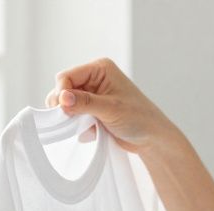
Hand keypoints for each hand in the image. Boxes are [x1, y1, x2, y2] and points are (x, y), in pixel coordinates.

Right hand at [43, 57, 181, 154]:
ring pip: (67, 106)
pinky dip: (80, 127)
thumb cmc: (140, 118)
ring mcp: (92, 96)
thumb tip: (62, 98)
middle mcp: (94, 79)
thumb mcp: (111, 108)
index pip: (67, 77)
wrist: (152, 139)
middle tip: (73, 120)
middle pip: (63, 90)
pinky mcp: (92, 111)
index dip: (62, 93)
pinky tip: (95, 131)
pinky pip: (74, 118)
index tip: (63, 110)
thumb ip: (85, 103)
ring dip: (73, 119)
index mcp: (99, 69)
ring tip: (90, 126)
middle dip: (66, 107)